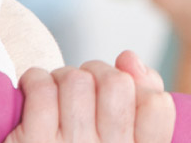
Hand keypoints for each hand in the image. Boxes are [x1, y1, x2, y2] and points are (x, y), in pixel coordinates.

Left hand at [7, 51, 175, 142]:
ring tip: (56, 93)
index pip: (157, 104)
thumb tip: (129, 57)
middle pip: (115, 82)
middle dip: (95, 73)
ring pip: (76, 80)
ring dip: (61, 76)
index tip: (116, 95)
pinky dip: (35, 79)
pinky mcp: (33, 142)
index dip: (137, 88)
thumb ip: (142, 98)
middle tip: (81, 88)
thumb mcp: (124, 139)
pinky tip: (32, 89)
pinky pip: (41, 88)